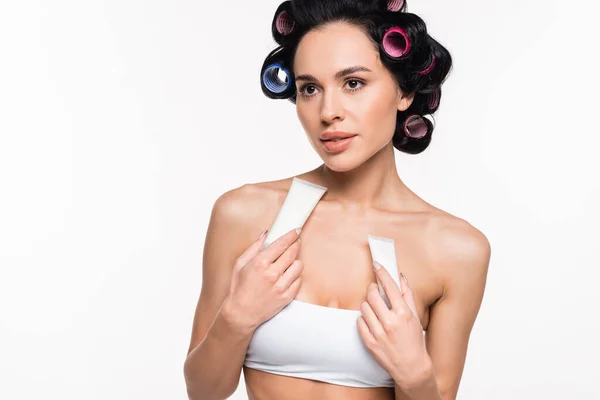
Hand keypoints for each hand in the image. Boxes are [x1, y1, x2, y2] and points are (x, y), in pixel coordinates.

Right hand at [223, 228, 302, 332]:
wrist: (241, 313)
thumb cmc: (239, 288)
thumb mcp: (240, 264)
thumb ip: (254, 247)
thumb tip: (265, 234)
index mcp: (260, 263)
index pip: (281, 244)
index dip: (291, 235)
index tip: (296, 231)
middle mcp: (272, 274)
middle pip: (292, 252)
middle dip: (296, 244)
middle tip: (296, 242)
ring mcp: (280, 286)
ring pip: (298, 266)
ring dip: (296, 261)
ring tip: (290, 262)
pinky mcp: (286, 297)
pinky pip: (298, 281)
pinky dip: (295, 276)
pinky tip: (288, 276)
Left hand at [357, 262, 431, 387]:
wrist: (411, 367)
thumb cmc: (414, 340)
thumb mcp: (415, 316)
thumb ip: (407, 295)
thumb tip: (401, 276)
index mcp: (403, 314)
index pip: (389, 286)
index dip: (382, 273)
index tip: (377, 265)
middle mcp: (391, 322)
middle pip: (372, 295)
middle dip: (371, 289)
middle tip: (373, 290)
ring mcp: (379, 333)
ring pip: (364, 308)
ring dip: (367, 304)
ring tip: (373, 308)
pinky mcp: (369, 343)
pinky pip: (359, 322)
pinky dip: (363, 319)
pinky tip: (371, 321)